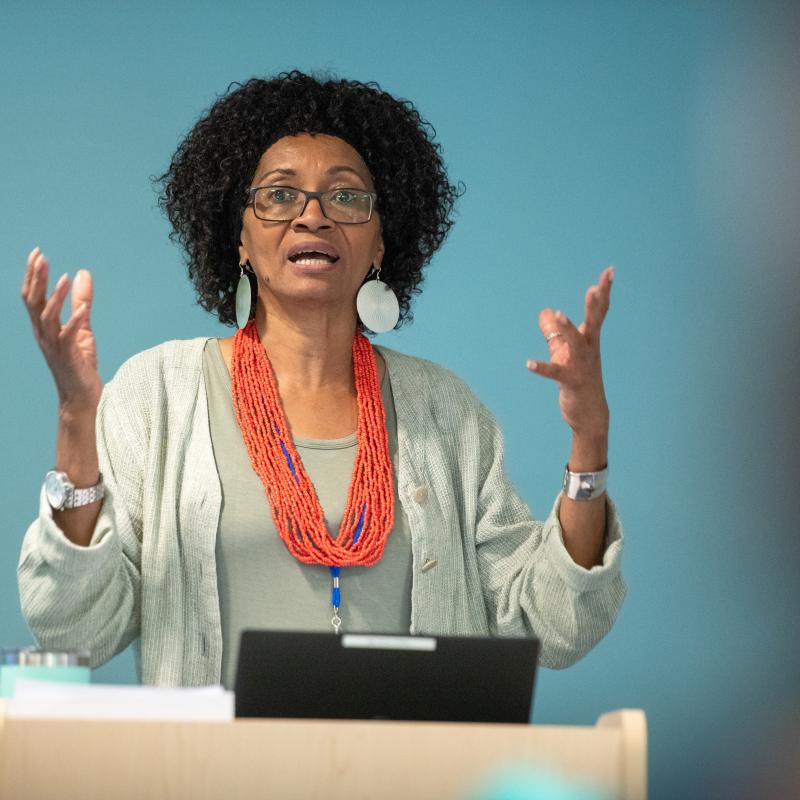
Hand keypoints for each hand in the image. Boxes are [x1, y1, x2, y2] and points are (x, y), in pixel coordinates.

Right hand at [21, 247, 102, 413]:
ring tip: (65, 278)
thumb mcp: (82, 327)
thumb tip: (82, 273)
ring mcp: (54, 346)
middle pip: (33, 303)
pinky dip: (75, 321)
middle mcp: (43, 334)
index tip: (37, 253)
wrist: (81, 396)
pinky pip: (68, 337)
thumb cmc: (79, 362)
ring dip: (55, 297)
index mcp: (43, 327)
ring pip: (47, 318)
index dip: (32, 275)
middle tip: (40, 257)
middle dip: (36, 279)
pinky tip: (83, 309)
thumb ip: (81, 302)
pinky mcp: (68, 357)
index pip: (32, 296)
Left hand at [527, 266, 612, 441]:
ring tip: (558, 315)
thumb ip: (554, 332)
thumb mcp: (564, 353)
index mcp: (590, 340)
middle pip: (594, 323)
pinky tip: (529, 364)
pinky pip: (556, 373)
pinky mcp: (571, 381)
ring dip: (567, 330)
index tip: (609, 271)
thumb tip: (545, 312)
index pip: (599, 312)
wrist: (590, 414)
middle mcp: (589, 350)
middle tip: (595, 288)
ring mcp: (582, 365)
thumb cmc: (579, 380)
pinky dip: (542, 368)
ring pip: (575, 344)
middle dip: (595, 305)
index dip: (604, 292)